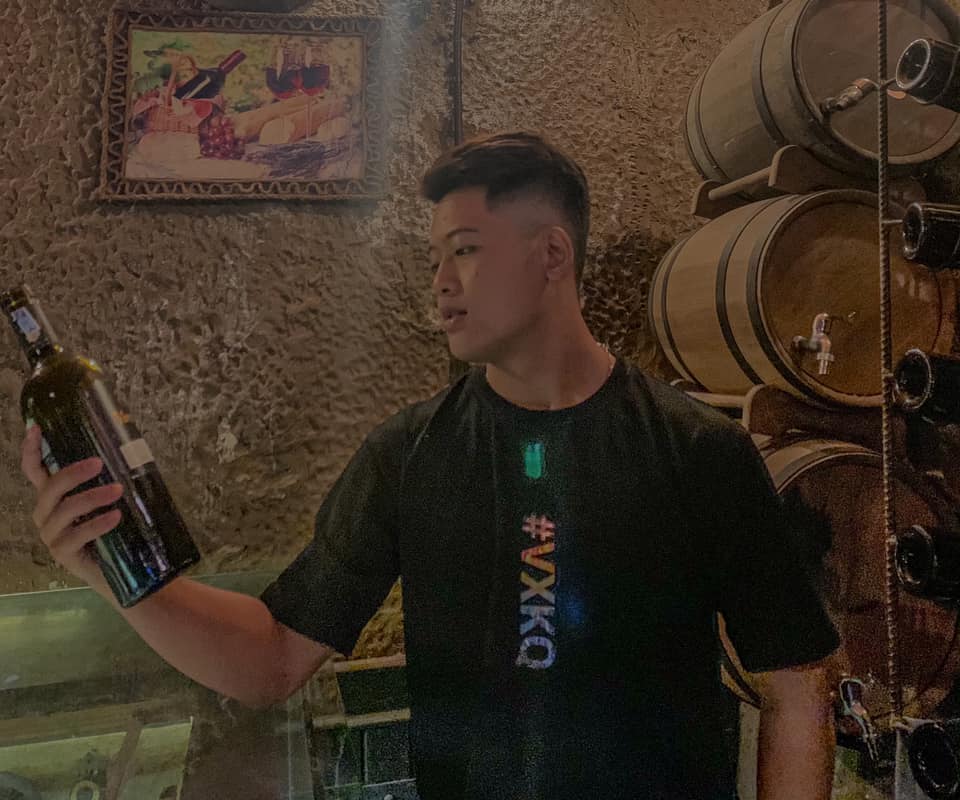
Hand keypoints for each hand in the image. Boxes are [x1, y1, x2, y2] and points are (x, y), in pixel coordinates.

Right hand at [21, 424, 122, 585]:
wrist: (120, 567)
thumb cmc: (113, 528)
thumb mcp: (108, 499)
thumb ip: (106, 478)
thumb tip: (126, 450)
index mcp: (53, 498)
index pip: (35, 471)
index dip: (32, 450)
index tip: (36, 428)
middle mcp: (46, 514)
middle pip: (50, 488)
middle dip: (73, 473)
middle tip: (99, 463)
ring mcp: (51, 535)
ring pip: (65, 510)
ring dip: (92, 497)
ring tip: (118, 491)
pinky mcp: (62, 554)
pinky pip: (77, 534)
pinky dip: (97, 523)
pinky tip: (116, 516)